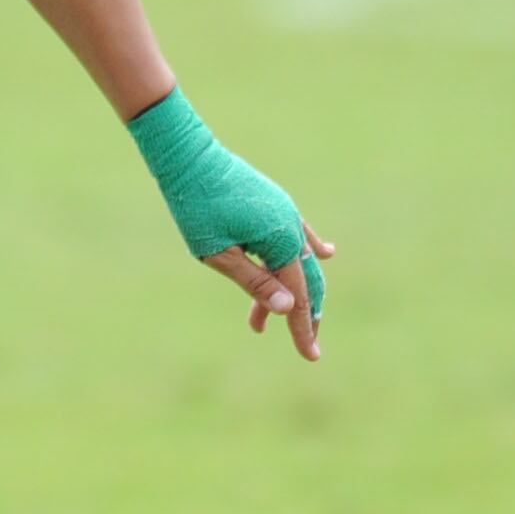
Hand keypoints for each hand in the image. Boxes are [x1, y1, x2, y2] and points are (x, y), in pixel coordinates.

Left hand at [128, 89, 331, 362]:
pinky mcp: (275, 203)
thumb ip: (254, 281)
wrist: (188, 157)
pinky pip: (299, 232)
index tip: (310, 356)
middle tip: (303, 346)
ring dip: (289, 290)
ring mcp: (285, 212)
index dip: (302, 327)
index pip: (298, 295)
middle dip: (304, 314)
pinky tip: (326, 255)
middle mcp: (290, 226)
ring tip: (266, 322)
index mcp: (279, 241)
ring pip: (299, 259)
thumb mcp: (218, 254)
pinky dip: (309, 250)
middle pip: (306, 279)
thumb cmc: (196, 207)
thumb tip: (289, 308)